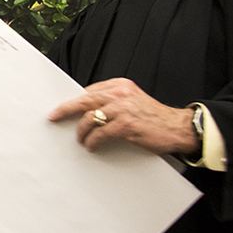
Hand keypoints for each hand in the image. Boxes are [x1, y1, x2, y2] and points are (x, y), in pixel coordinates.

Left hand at [49, 78, 198, 155]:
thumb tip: (87, 111)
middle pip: (84, 100)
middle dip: (65, 109)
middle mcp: (120, 94)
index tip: (61, 108)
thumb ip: (113, 101)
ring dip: (82, 131)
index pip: (89, 91)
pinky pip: (101, 134)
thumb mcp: (132, 101)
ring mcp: (123, 109)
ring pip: (90, 118)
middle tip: (54, 117)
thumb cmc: (154, 117)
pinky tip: (92, 147)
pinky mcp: (127, 125)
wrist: (179, 128)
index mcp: (120, 86)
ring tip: (81, 140)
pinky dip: (93, 141)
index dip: (74, 101)